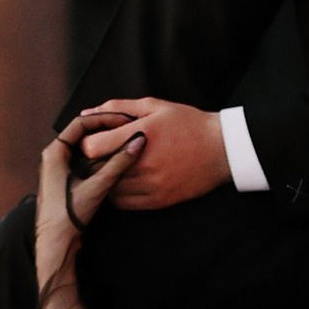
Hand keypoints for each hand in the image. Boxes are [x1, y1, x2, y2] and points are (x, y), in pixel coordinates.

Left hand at [34, 109, 139, 289]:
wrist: (54, 245)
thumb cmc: (68, 215)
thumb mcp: (97, 187)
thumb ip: (118, 164)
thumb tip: (137, 142)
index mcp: (54, 152)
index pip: (81, 123)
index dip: (104, 119)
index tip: (124, 119)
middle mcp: (54, 157)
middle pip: (83, 135)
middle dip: (106, 131)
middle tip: (127, 128)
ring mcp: (59, 169)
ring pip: (85, 149)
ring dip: (104, 146)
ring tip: (125, 142)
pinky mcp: (65, 181)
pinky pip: (84, 161)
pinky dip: (100, 159)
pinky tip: (116, 163)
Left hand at [70, 96, 229, 211]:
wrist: (221, 149)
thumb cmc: (187, 123)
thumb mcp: (153, 105)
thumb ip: (117, 107)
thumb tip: (87, 113)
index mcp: (140, 135)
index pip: (93, 147)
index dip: (88, 142)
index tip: (95, 139)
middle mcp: (144, 163)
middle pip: (98, 169)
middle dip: (94, 161)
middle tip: (102, 154)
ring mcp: (152, 184)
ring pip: (109, 188)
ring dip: (106, 178)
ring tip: (115, 167)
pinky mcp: (159, 200)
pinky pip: (125, 203)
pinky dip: (118, 193)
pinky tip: (126, 181)